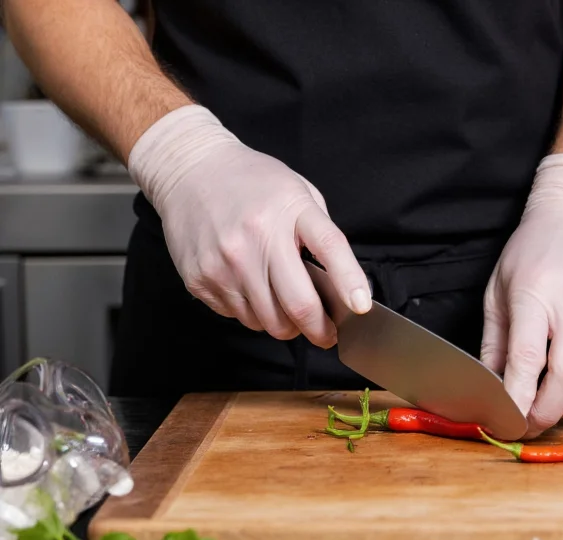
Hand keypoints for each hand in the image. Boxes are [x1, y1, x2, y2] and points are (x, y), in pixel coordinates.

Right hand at [127, 105, 371, 345]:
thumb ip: (320, 233)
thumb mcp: (298, 191)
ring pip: (268, 322)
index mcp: (291, 210)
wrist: (189, 171)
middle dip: (319, 330)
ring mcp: (225, 262)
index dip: (349, 282)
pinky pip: (238, 316)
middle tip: (326, 333)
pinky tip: (250, 288)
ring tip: (283, 304)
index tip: (361, 307)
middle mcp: (257, 238)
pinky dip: (252, 313)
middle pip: (298, 305)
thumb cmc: (251, 182)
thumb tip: (340, 285)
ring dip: (284, 324)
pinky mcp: (200, 279)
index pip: (330, 249)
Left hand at [480, 153, 562, 438]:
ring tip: (557, 407)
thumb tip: (492, 385)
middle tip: (532, 424)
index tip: (509, 420)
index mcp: (536, 291)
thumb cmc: (534, 247)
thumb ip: (497, 339)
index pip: (529, 356)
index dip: (519, 396)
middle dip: (549, 410)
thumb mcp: (499, 288)